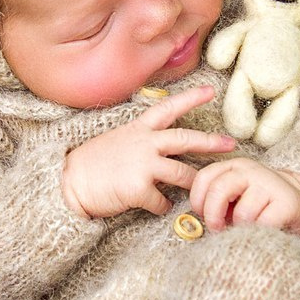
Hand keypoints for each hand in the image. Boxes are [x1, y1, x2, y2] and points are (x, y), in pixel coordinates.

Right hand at [60, 83, 236, 218]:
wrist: (68, 182)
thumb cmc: (92, 164)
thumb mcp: (117, 141)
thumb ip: (141, 142)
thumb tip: (163, 150)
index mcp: (138, 129)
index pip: (168, 108)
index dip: (190, 99)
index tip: (210, 91)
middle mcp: (144, 143)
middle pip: (186, 139)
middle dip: (211, 143)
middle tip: (231, 145)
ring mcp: (143, 165)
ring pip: (183, 175)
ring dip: (194, 185)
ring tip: (202, 192)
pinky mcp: (139, 188)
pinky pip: (163, 202)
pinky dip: (163, 207)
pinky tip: (159, 208)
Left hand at [189, 158, 299, 235]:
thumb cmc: (259, 205)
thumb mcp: (235, 196)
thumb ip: (216, 200)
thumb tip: (192, 220)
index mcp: (233, 166)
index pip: (204, 178)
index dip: (198, 201)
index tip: (202, 216)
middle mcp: (251, 170)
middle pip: (219, 190)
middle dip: (213, 216)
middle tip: (218, 229)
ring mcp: (270, 184)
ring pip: (242, 213)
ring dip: (240, 228)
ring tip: (247, 229)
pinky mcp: (287, 203)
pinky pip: (263, 224)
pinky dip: (258, 234)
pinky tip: (264, 231)